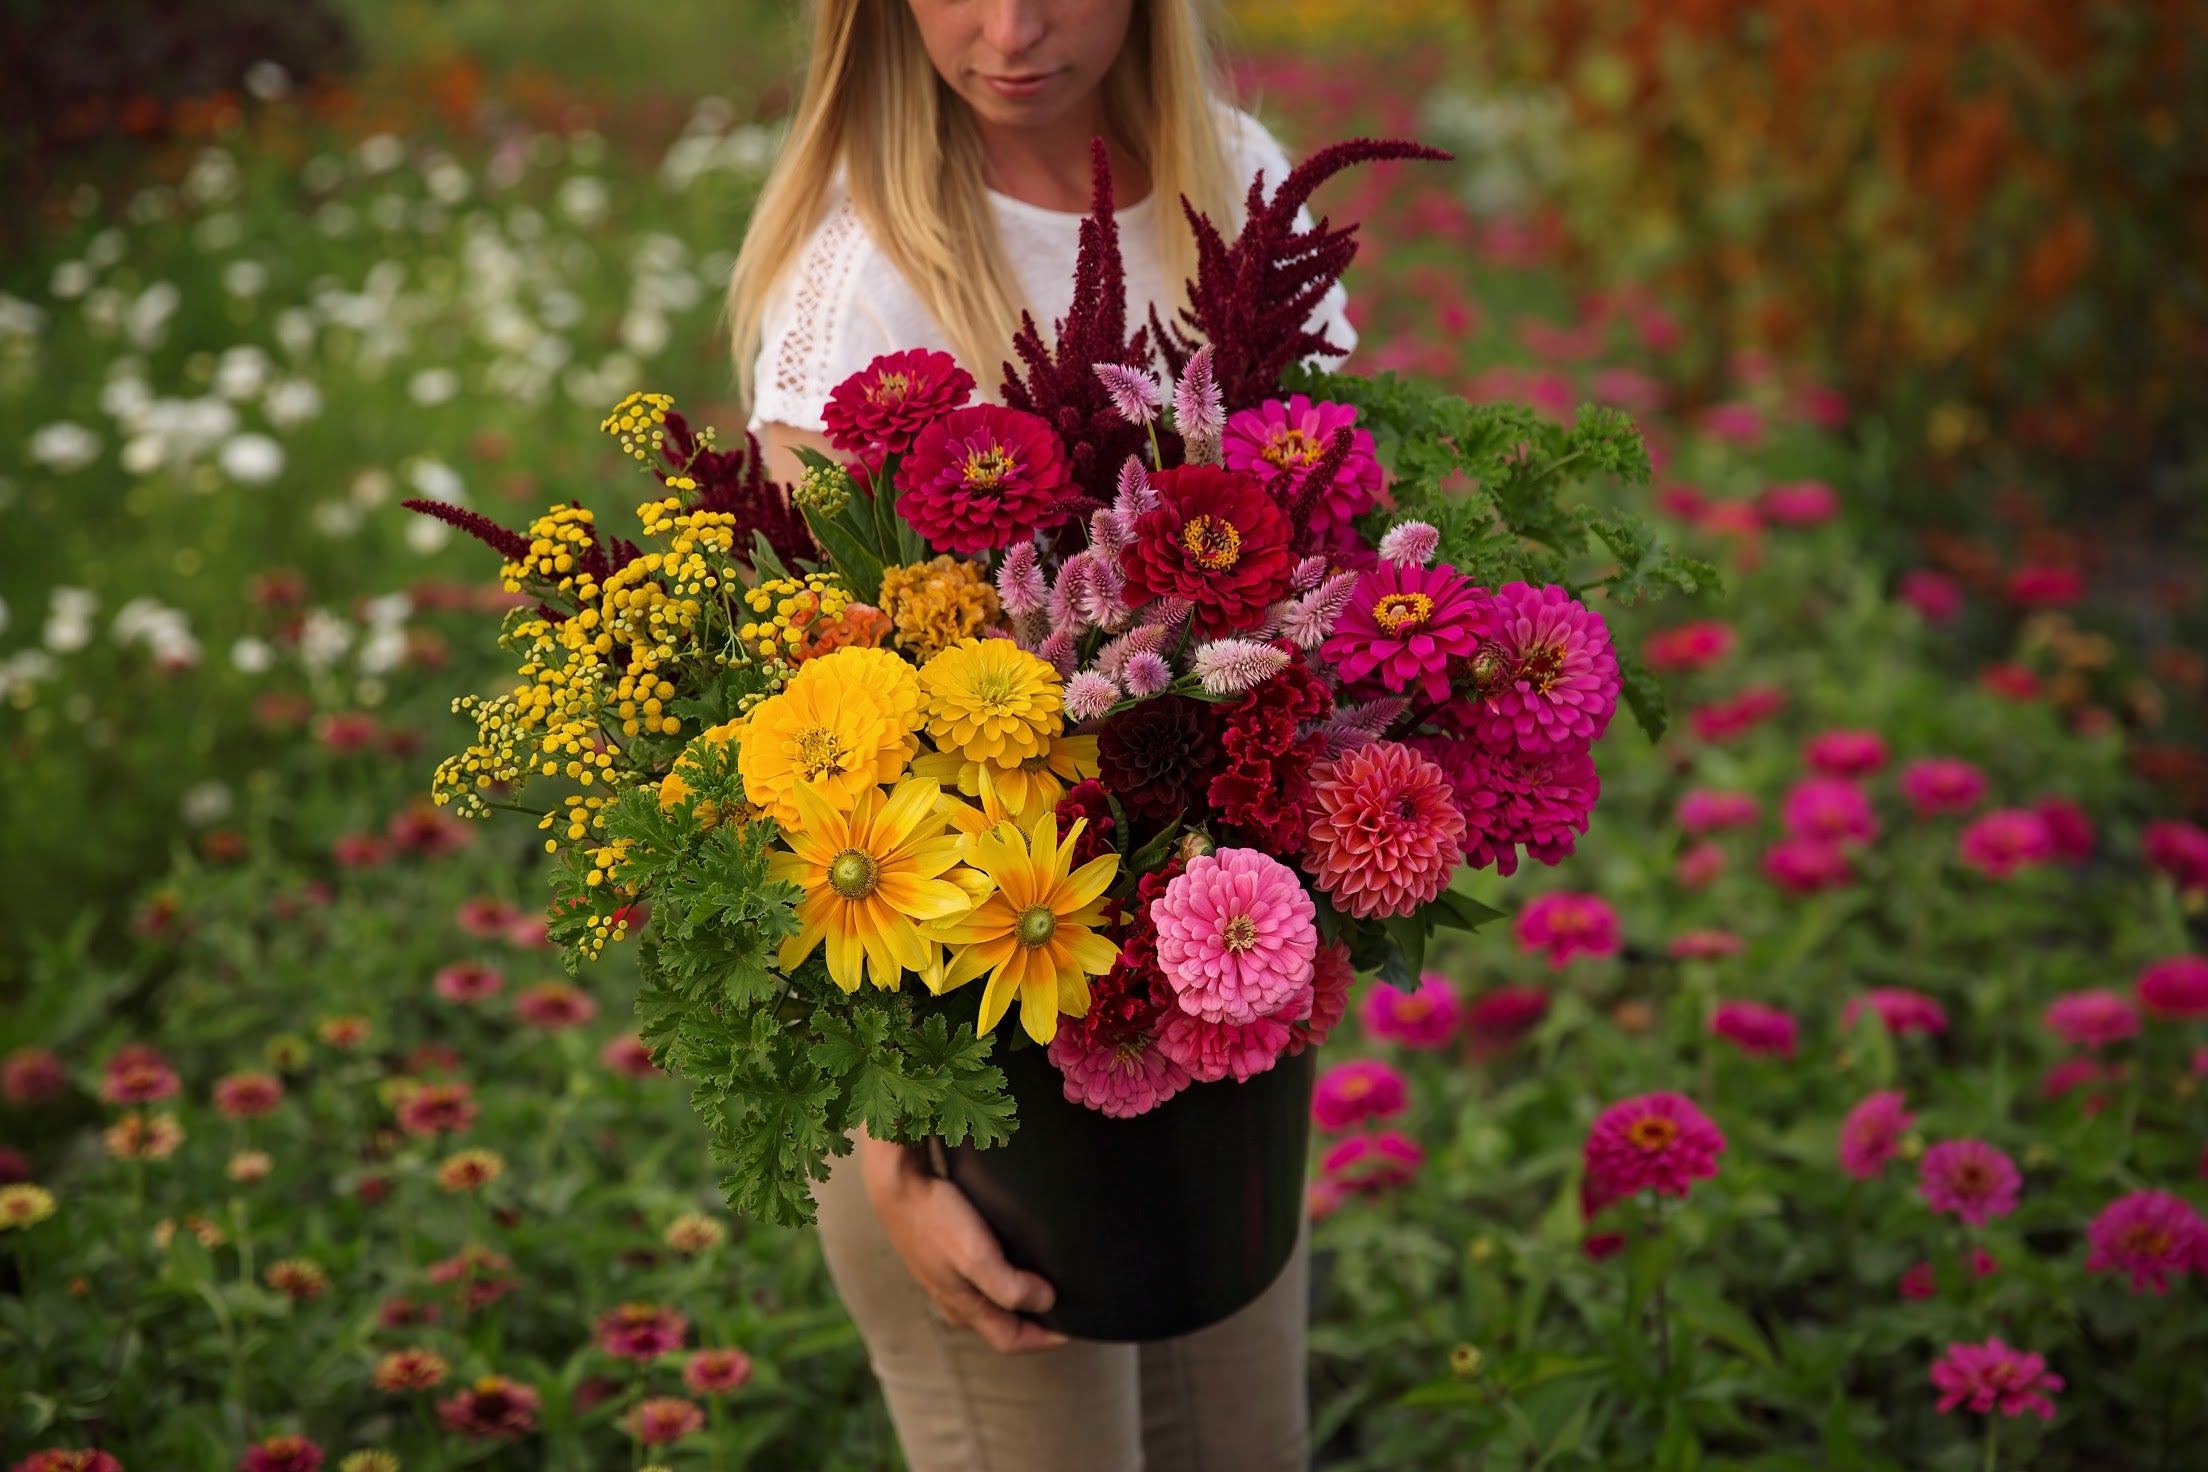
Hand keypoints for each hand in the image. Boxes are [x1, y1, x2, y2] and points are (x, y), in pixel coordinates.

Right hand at [857, 1132, 1067, 1354]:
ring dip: (1023, 1297)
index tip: (1078, 1324)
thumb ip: (1009, 1287)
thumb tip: (1046, 1301)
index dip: (1047, 1338)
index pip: (1013, 1341)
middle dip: (1036, 1321)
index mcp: (964, 1309)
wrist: (899, 1184)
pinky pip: (986, 1277)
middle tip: (1069, 1305)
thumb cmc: (936, 1219)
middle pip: (1004, 1324)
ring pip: (995, 1301)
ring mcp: (951, 1279)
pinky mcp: (949, 1256)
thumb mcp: (975, 1258)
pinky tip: (1019, 1255)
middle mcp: (957, 1301)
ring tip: (1050, 1280)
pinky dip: (1009, 1275)